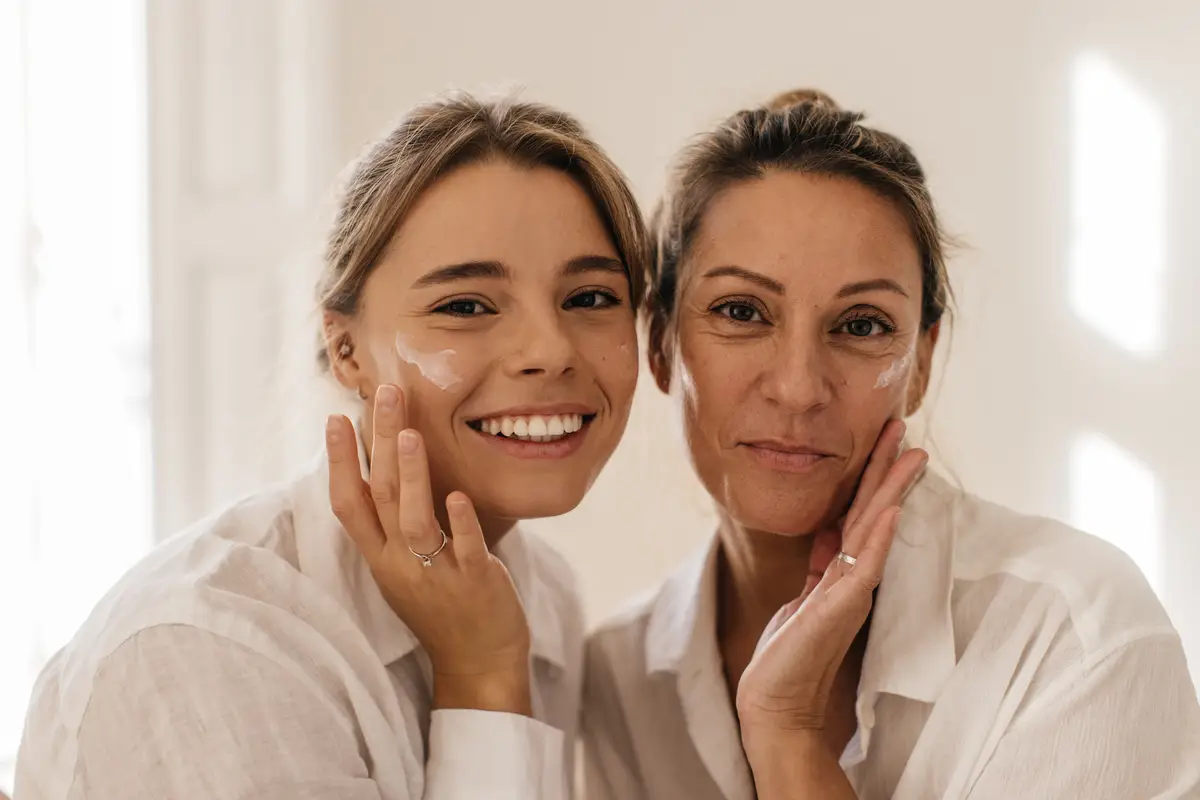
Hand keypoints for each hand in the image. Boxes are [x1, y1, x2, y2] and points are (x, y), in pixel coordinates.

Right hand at [325, 384, 531, 712]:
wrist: (477, 664)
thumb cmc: (444, 606)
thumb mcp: (406, 567)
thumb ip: (395, 525)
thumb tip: (389, 469)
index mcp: (380, 558)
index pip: (348, 505)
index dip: (340, 462)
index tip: (336, 417)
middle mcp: (400, 565)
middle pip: (381, 498)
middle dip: (379, 444)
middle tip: (384, 393)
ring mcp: (436, 575)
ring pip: (414, 522)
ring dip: (412, 477)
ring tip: (410, 434)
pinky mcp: (474, 584)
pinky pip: (464, 550)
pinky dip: (461, 523)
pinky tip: (460, 495)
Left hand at [736, 420, 927, 742]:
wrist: (777, 704)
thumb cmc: (790, 656)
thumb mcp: (804, 596)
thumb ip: (820, 565)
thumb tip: (828, 530)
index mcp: (842, 572)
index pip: (861, 513)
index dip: (872, 475)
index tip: (883, 438)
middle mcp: (853, 578)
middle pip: (874, 512)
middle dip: (886, 467)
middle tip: (900, 425)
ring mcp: (851, 592)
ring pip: (875, 529)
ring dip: (891, 489)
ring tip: (909, 453)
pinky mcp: (842, 608)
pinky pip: (866, 565)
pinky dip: (879, 535)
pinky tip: (891, 509)